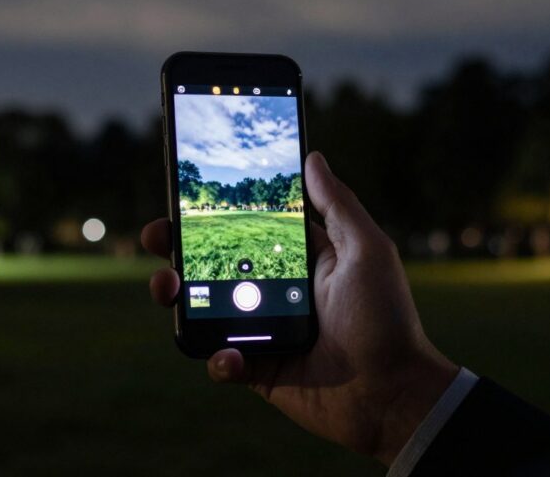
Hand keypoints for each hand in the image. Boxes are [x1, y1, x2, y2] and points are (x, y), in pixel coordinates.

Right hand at [141, 151, 457, 464]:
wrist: (391, 394)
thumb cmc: (385, 317)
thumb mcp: (367, 250)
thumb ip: (337, 204)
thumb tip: (311, 156)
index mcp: (299, 258)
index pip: (247, 226)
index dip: (214, 211)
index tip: (184, 195)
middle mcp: (276, 290)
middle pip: (214, 263)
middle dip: (177, 248)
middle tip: (157, 237)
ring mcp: (263, 330)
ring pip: (205, 309)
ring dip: (178, 297)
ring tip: (168, 288)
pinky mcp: (259, 369)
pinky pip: (223, 361)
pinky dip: (219, 359)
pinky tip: (230, 356)